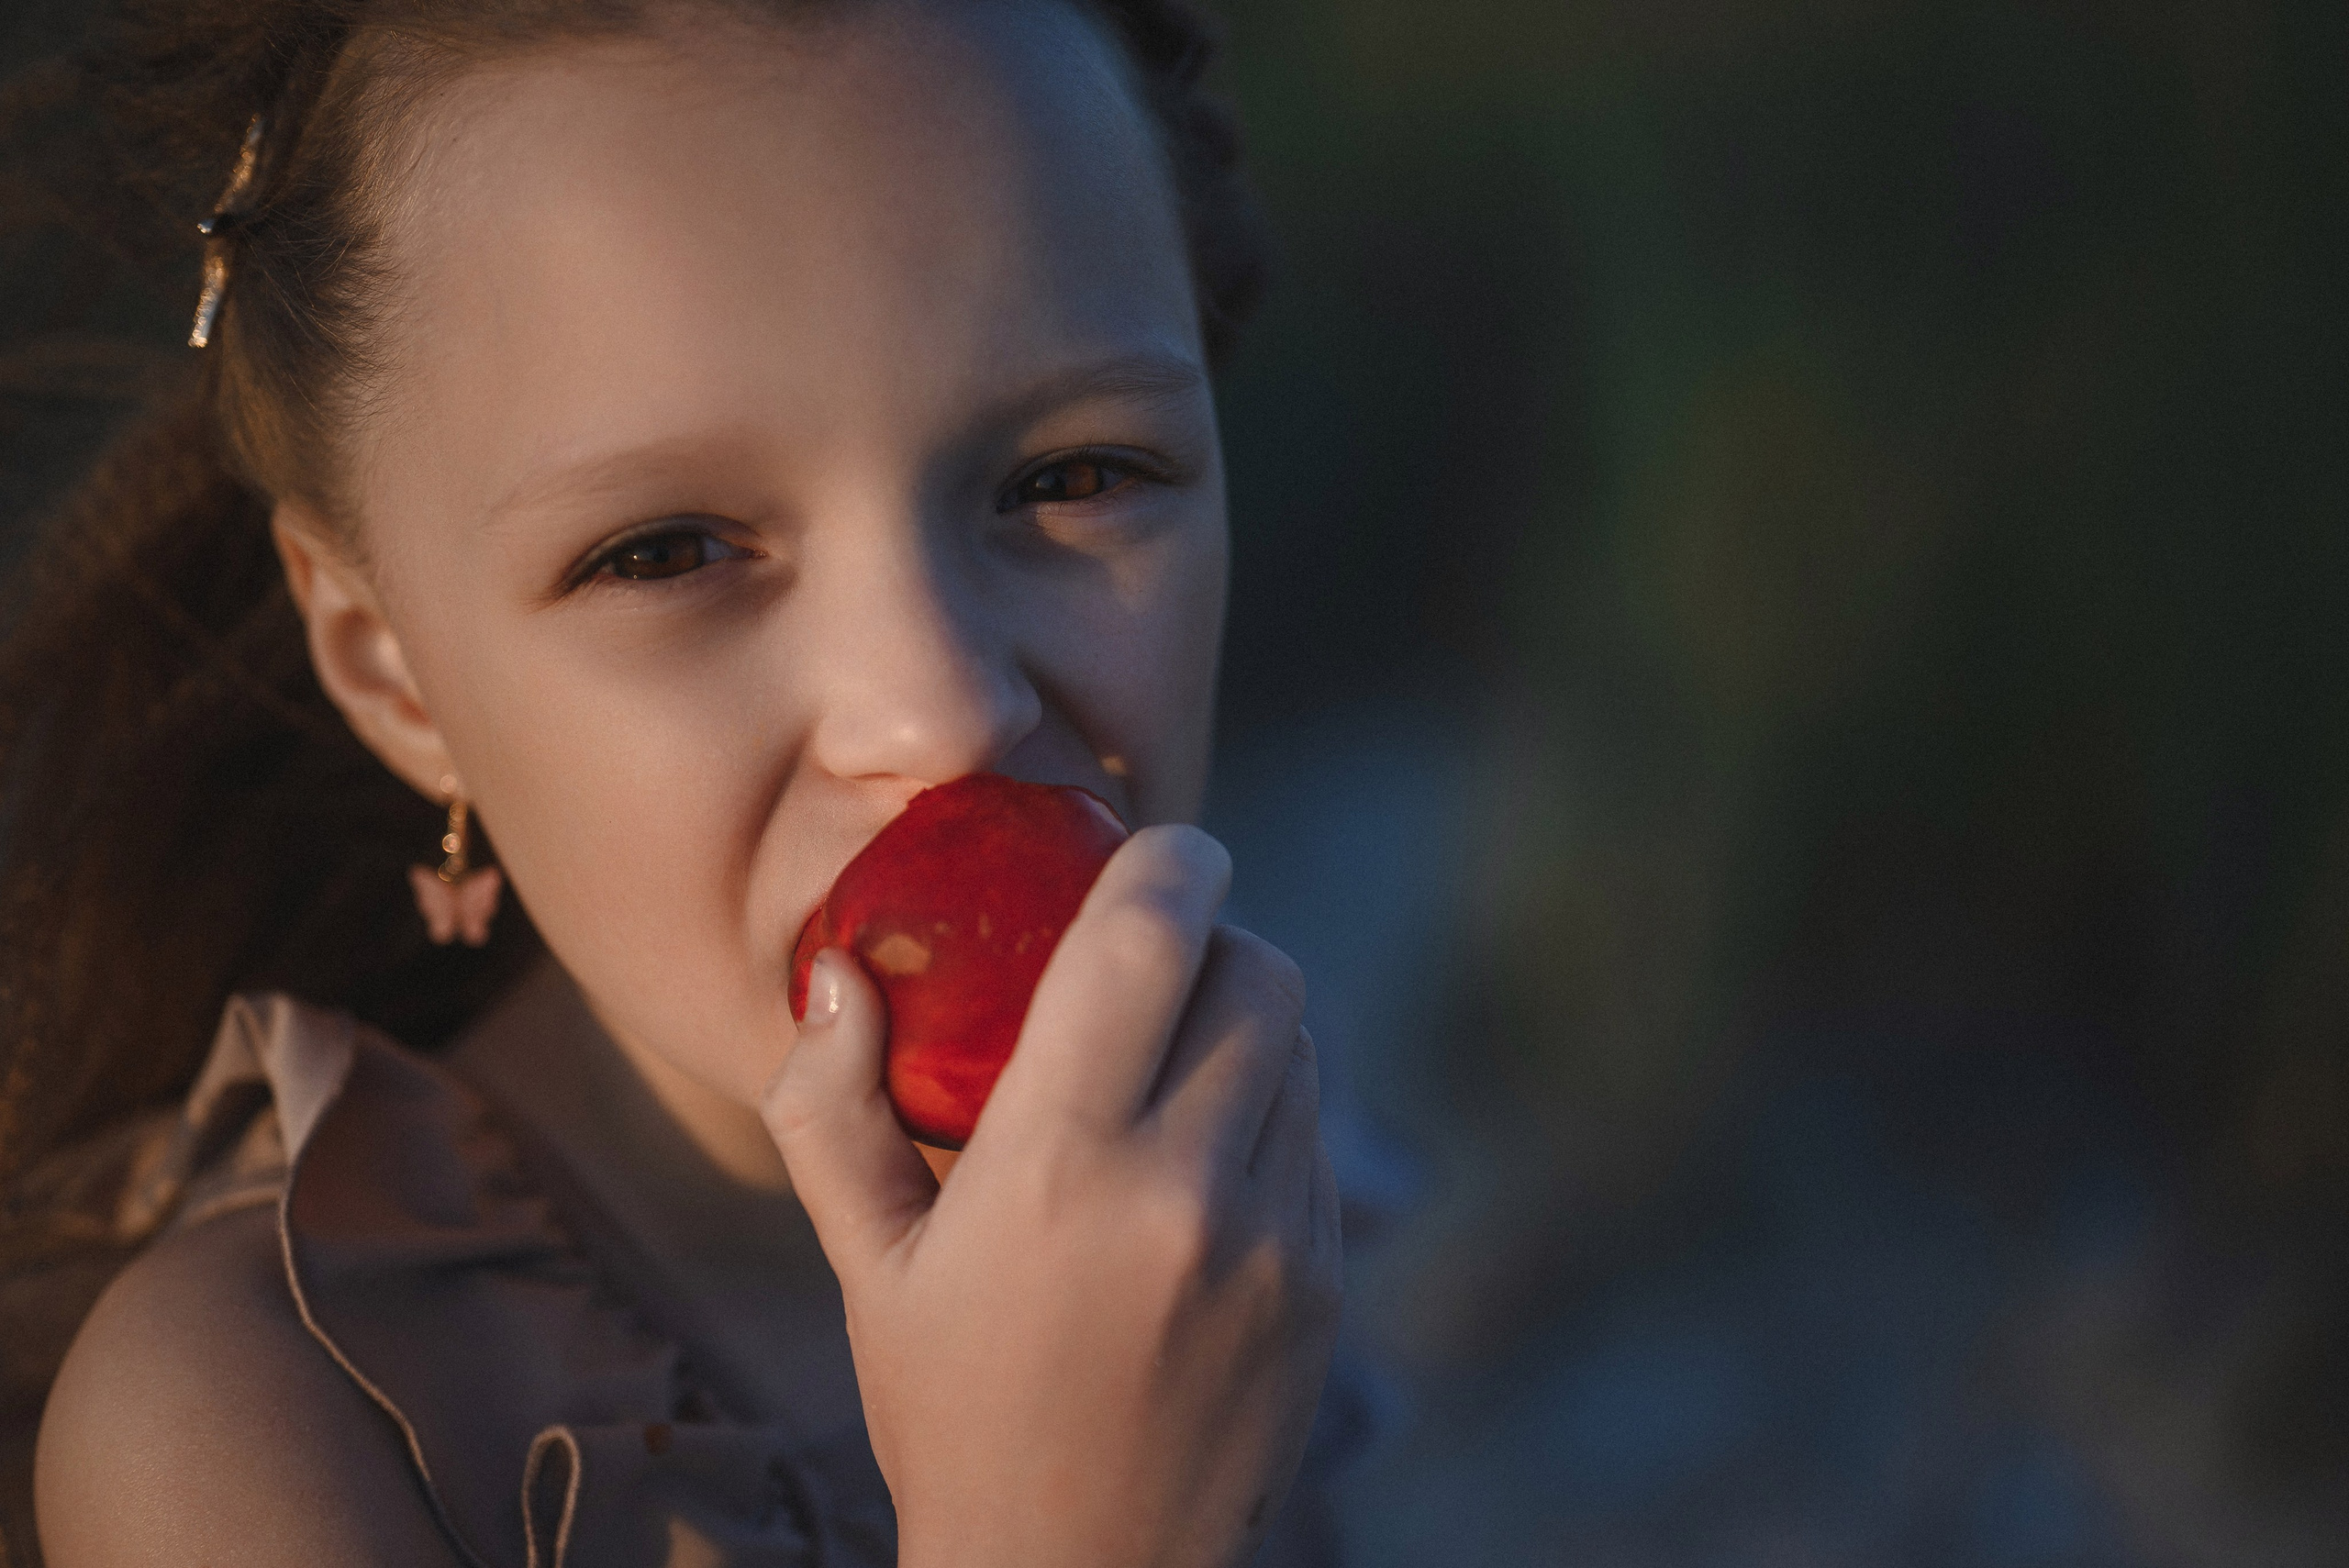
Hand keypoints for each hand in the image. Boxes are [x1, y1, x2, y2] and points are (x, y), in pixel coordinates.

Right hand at [762, 824, 1341, 1567]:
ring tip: (1178, 1057)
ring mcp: (1272, 1244)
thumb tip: (835, 975)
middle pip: (1258, 973)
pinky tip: (1207, 1157)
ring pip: (1303, 1051)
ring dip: (1250, 1021)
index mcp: (1056, 1168)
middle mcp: (1182, 1192)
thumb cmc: (950, 1414)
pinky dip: (1274, 1111)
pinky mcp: (1322, 1289)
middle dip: (1216, 936)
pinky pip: (1318, 1142)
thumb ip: (832, 1111)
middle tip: (1163, 953)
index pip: (1149, 940)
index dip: (1171, 860)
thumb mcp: (867, 1268)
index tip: (1162, 844)